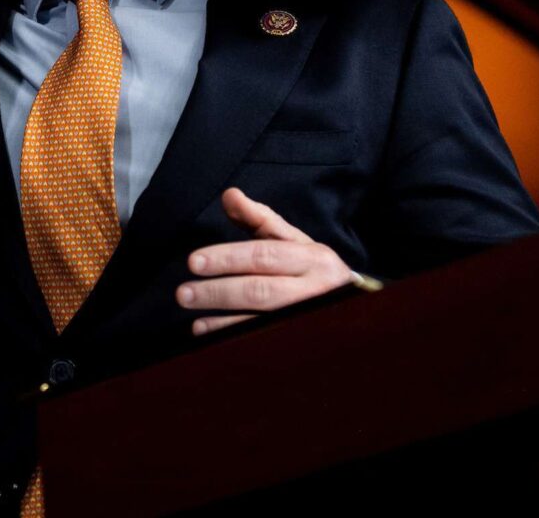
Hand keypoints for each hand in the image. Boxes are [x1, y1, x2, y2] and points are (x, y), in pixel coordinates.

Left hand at [176, 187, 353, 335]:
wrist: (354, 308)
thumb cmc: (313, 270)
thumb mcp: (293, 240)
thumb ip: (259, 218)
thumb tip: (229, 195)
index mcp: (312, 258)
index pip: (264, 255)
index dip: (227, 258)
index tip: (194, 262)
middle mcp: (314, 290)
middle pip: (260, 291)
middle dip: (219, 292)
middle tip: (184, 294)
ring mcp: (310, 320)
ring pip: (262, 322)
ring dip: (224, 323)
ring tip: (195, 322)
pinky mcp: (303, 341)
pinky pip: (265, 342)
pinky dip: (236, 340)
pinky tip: (213, 339)